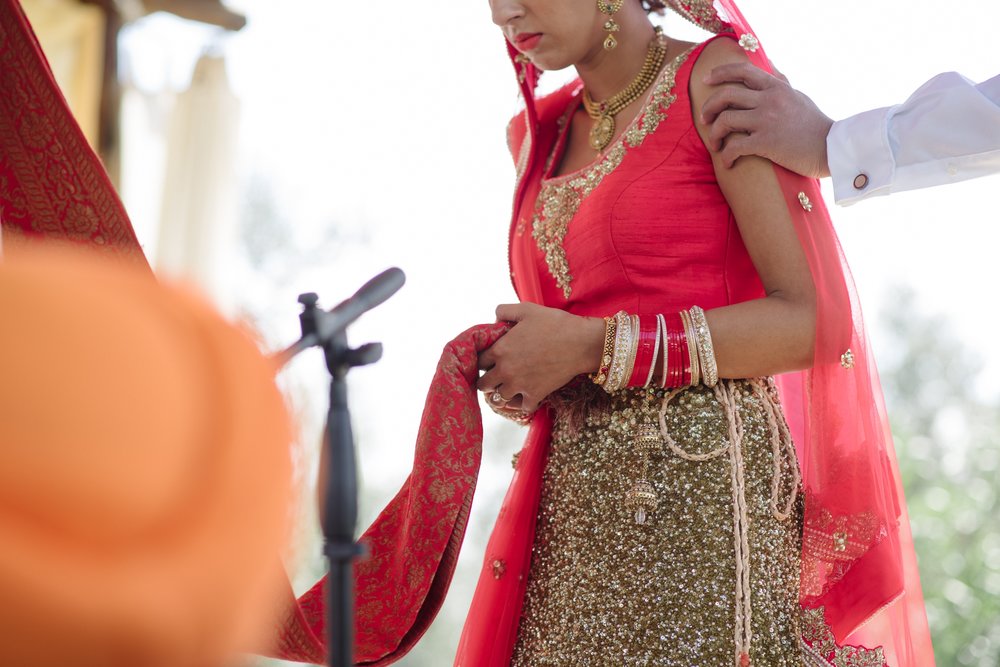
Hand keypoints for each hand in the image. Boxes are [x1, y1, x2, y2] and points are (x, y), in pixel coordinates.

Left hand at [477, 302, 603, 412]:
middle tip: (496, 375)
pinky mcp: (535, 395)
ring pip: (499, 398)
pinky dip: (522, 403)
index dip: (484, 360)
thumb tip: (494, 319)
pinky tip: (525, 395)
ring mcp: (519, 385)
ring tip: (510, 386)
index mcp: (500, 349)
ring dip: (502, 392)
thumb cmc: (555, 323)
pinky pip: (521, 407)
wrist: (581, 343)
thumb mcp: (527, 309)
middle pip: (483, 384)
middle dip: (487, 379)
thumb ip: (505, 310)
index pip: (479, 361)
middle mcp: (505, 370)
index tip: (491, 360)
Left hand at [700, 62, 832, 178]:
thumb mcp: (797, 95)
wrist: (831, 148)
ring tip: (715, 145)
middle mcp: (769, 100)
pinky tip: (727, 163)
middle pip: (725, 96)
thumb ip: (780, 81)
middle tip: (704, 119)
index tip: (705, 80)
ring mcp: (767, 121)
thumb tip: (770, 66)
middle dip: (708, 107)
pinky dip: (725, 156)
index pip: (742, 71)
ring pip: (725, 121)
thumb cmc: (814, 124)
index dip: (720, 73)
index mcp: (776, 87)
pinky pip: (734, 147)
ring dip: (714, 135)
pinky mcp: (766, 143)